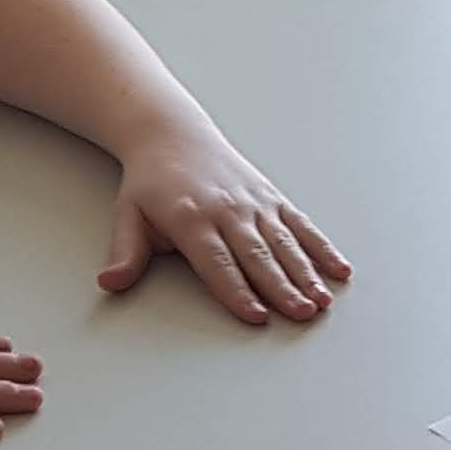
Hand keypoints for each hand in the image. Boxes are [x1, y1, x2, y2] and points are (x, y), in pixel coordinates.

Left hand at [102, 124, 347, 325]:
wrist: (172, 134)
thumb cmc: (151, 182)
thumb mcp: (129, 216)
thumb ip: (126, 252)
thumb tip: (110, 282)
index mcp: (191, 218)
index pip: (217, 262)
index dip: (237, 290)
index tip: (255, 315)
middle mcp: (227, 210)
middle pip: (258, 255)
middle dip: (282, 287)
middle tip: (300, 313)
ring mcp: (254, 203)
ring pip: (284, 243)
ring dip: (307, 273)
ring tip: (322, 300)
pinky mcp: (272, 198)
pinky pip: (301, 225)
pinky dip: (321, 247)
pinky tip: (339, 269)